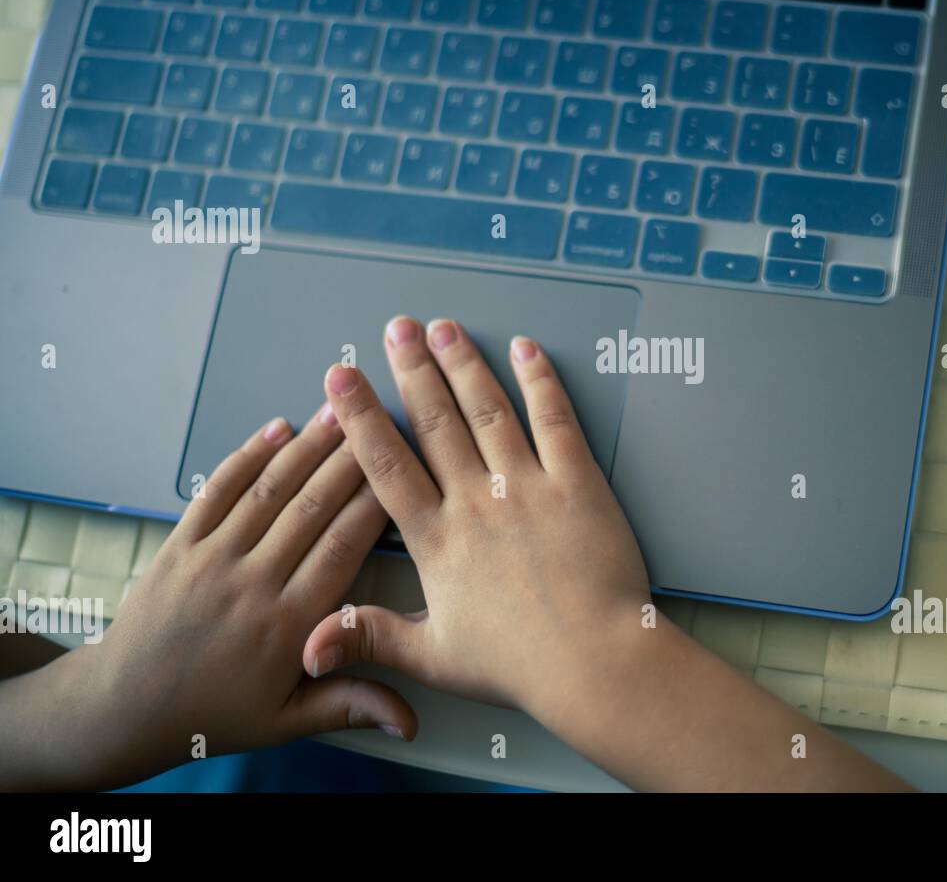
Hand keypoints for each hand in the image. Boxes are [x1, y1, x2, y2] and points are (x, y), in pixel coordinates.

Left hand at [4, 409, 417, 789]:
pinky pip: (216, 491)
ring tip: (338, 410)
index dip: (376, 504)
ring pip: (269, 491)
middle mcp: (251, 584)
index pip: (344, 548)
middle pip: (313, 508)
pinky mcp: (179, 546)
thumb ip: (349, 705)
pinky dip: (246, 456)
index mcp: (287, 625)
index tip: (404, 470)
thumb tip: (409, 720)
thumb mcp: (286, 721)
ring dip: (307, 447)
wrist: (123, 710)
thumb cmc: (210, 715)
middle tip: (381, 419)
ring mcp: (212, 560)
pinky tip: (275, 429)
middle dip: (351, 459)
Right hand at [303, 317, 651, 714]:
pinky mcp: (577, 484)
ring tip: (444, 327)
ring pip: (488, 410)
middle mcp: (476, 502)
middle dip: (412, 369)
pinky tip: (526, 351)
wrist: (593, 662)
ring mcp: (527, 487)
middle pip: (436, 422)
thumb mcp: (433, 657)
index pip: (386, 465)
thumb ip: (370, 636)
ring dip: (464, 364)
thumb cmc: (519, 665)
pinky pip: (555, 420)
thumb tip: (308, 644)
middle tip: (396, 328)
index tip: (340, 377)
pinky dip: (540, 381)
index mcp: (437, 540)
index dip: (361, 416)